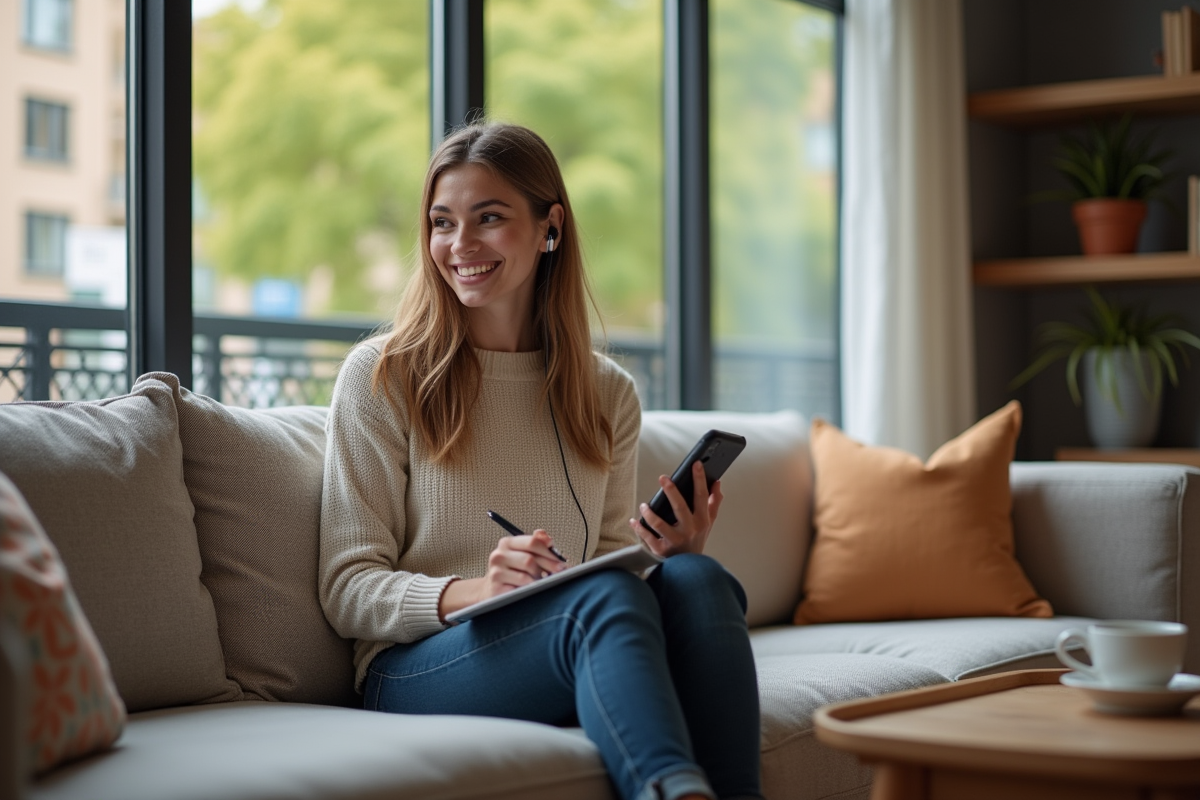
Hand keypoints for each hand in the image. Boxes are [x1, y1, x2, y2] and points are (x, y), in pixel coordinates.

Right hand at [439, 530, 567, 619]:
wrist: (491, 590)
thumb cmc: (513, 571)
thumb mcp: (523, 553)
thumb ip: (536, 543)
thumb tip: (547, 537)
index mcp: (507, 543)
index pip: (532, 542)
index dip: (549, 551)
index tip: (561, 561)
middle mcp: (498, 555)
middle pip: (530, 559)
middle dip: (549, 567)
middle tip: (560, 573)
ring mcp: (496, 572)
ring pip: (526, 575)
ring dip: (540, 580)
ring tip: (545, 582)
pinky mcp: (496, 588)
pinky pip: (520, 588)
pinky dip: (531, 589)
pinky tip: (535, 590)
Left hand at [630, 460, 723, 557]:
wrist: (690, 567)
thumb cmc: (697, 540)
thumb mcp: (709, 522)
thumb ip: (713, 503)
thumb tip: (717, 483)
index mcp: (702, 520)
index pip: (701, 496)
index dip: (699, 479)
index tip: (696, 464)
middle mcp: (690, 529)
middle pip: (680, 508)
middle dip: (672, 492)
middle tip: (663, 478)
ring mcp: (675, 540)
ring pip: (660, 524)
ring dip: (650, 513)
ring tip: (644, 505)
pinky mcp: (662, 550)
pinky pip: (648, 538)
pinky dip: (640, 528)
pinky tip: (634, 521)